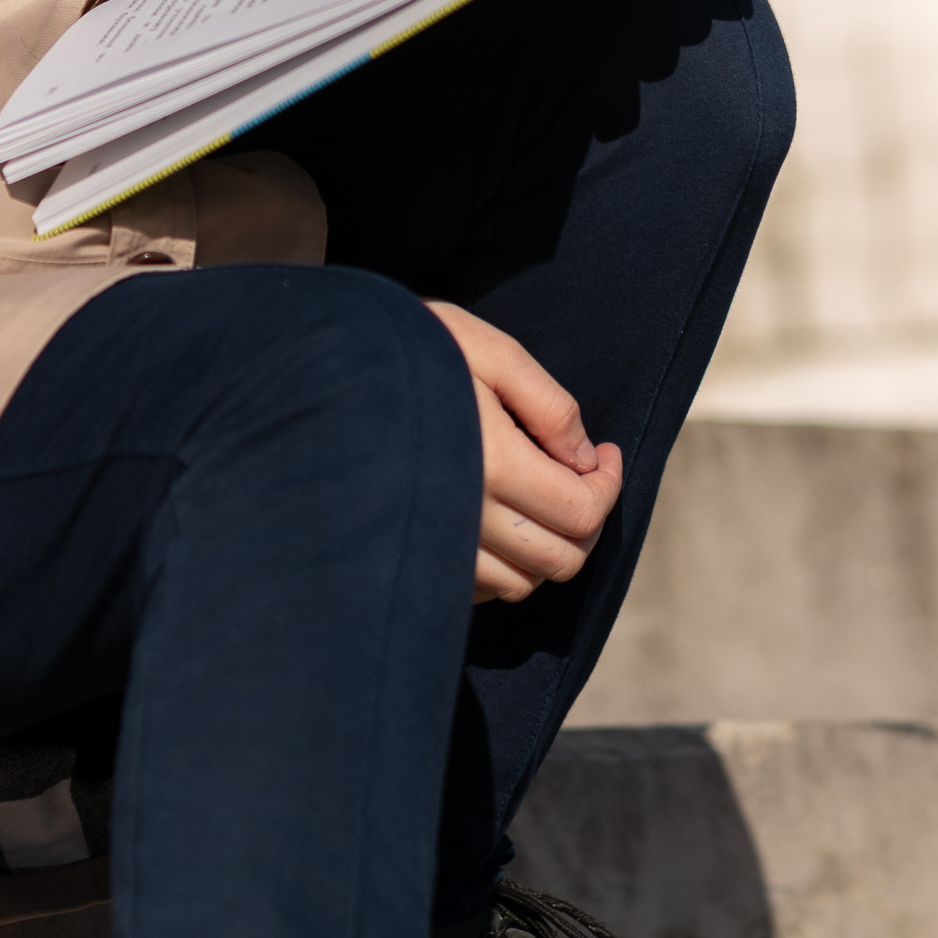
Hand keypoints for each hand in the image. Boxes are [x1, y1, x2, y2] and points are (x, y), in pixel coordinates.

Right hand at [428, 300, 623, 605]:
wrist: (328, 367)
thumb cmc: (415, 348)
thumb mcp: (492, 352)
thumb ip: (551, 406)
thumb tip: (588, 459)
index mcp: (493, 464)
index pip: (581, 512)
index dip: (610, 486)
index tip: (606, 452)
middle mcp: (465, 517)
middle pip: (560, 558)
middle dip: (587, 521)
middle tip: (582, 475)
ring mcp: (436, 544)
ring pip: (522, 582)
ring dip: (546, 546)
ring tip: (538, 494)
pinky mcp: (414, 554)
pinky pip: (477, 590)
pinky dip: (503, 567)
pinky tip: (498, 519)